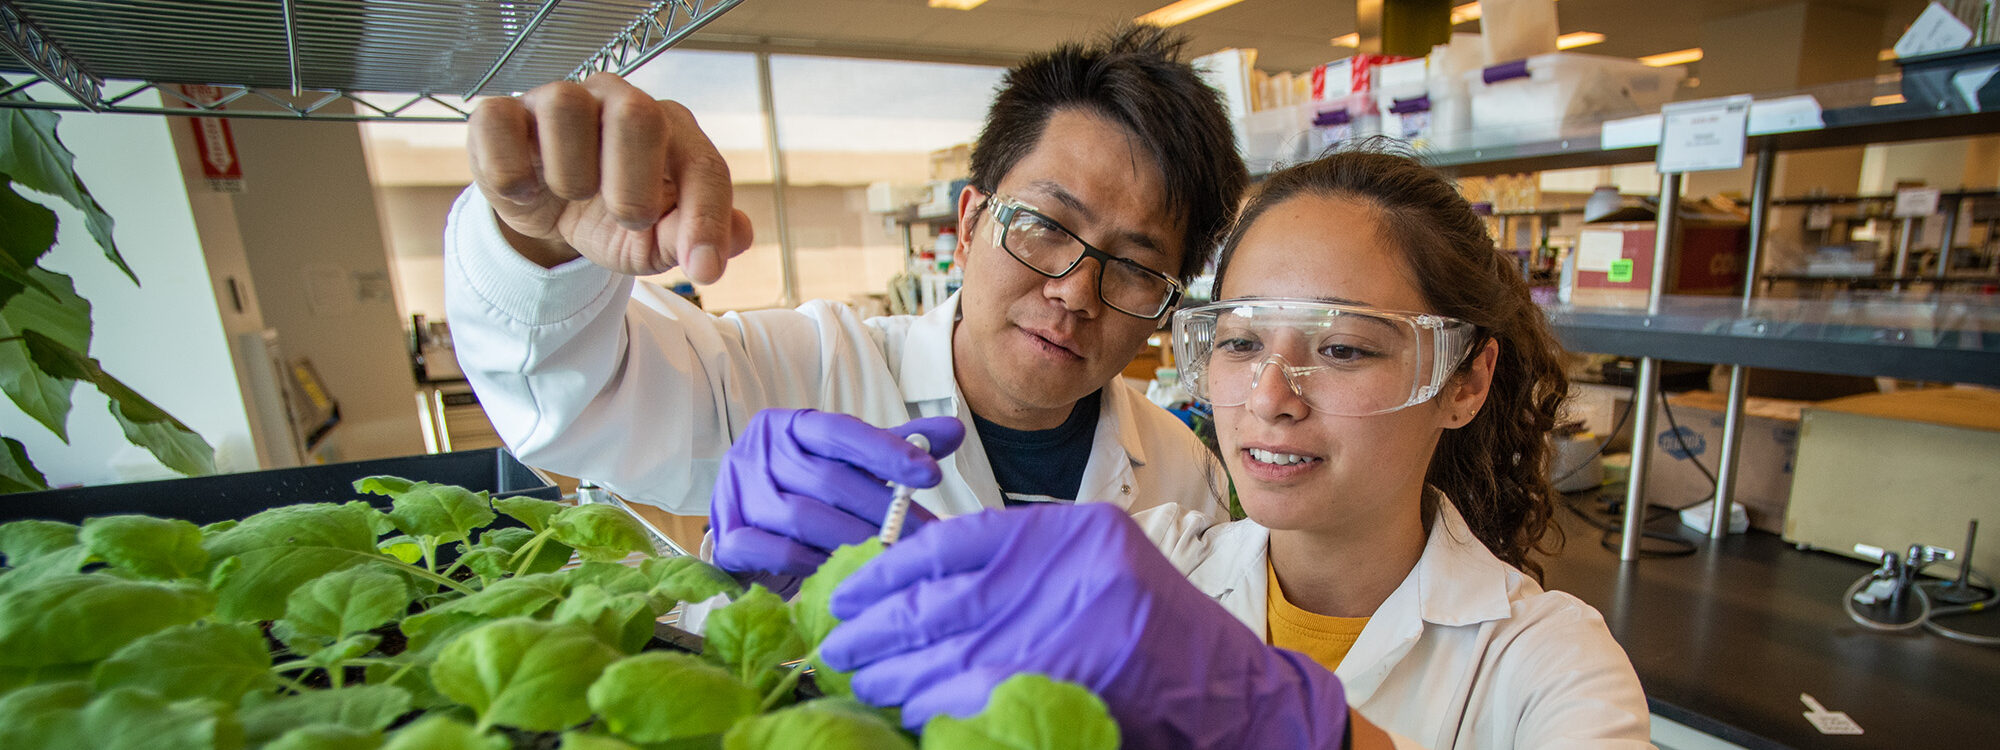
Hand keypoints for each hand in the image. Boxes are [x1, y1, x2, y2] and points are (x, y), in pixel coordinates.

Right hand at [468, 72, 755, 277]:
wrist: (549, 215)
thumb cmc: (613, 217)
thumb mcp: (656, 240)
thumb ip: (694, 235)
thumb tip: (742, 235)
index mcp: (671, 130)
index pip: (703, 165)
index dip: (707, 220)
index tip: (704, 270)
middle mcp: (618, 101)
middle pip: (637, 112)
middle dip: (633, 182)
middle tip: (626, 217)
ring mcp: (557, 101)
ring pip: (565, 108)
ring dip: (571, 174)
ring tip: (572, 195)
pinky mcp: (503, 115)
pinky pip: (499, 123)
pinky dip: (510, 169)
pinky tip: (525, 191)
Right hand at [710, 409, 965, 577]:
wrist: (747, 534)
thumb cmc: (807, 494)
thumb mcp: (850, 465)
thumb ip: (894, 449)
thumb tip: (952, 431)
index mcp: (789, 427)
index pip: (842, 431)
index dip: (887, 451)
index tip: (931, 473)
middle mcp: (757, 453)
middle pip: (828, 479)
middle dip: (883, 510)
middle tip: (925, 535)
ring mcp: (735, 495)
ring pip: (801, 517)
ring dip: (852, 539)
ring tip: (890, 557)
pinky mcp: (725, 538)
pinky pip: (772, 551)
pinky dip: (809, 562)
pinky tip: (840, 572)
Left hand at [820, 503, 1351, 748]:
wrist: (1226, 690)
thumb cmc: (1156, 619)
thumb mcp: (1095, 556)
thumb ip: (1024, 557)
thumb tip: (925, 574)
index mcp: (1064, 534)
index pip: (954, 543)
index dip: (889, 568)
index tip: (850, 587)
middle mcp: (1059, 580)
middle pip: (936, 604)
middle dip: (874, 628)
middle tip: (835, 643)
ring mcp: (1061, 638)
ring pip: (943, 657)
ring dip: (892, 673)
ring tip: (859, 679)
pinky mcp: (1059, 690)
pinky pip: (971, 701)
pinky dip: (930, 707)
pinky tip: (905, 709)